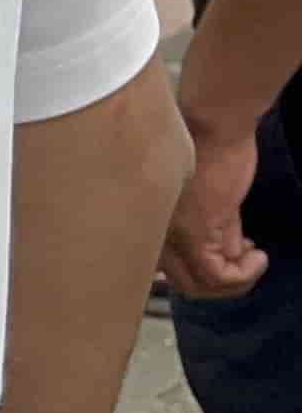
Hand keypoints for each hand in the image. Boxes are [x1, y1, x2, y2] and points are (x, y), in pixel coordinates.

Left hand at [163, 126, 270, 299]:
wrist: (214, 126)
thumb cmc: (212, 151)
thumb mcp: (214, 199)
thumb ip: (220, 229)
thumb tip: (234, 254)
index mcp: (153, 225)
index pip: (166, 272)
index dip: (204, 275)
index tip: (233, 257)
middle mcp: (154, 234)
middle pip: (183, 285)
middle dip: (221, 284)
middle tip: (246, 263)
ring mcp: (171, 235)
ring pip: (199, 287)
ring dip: (236, 282)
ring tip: (254, 259)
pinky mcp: (193, 232)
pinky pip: (216, 276)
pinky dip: (244, 275)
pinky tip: (259, 256)